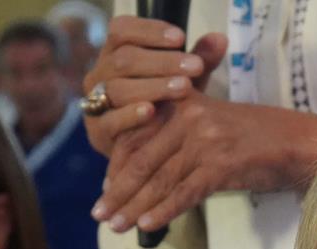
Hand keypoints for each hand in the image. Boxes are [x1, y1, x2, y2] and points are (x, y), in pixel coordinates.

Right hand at [81, 17, 227, 155]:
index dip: (149, 31)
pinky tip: (152, 111)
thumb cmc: (167, 106)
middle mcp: (101, 73)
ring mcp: (95, 101)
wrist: (147, 150)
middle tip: (195, 66)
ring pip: (118, 87)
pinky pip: (110, 120)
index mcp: (116, 52)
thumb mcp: (185, 80)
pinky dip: (131, 115)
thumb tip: (221, 39)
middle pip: (124, 59)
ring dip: (153, 86)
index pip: (122, 30)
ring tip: (185, 88)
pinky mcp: (97, 130)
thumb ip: (200, 60)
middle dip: (162, 62)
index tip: (181, 37)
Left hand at [92, 94, 316, 233]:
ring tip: (116, 226)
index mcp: (183, 105)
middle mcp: (189, 119)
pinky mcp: (220, 164)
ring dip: (134, 207)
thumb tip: (152, 173)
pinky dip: (164, 210)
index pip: (138, 138)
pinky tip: (148, 225)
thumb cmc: (260, 140)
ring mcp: (204, 141)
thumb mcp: (216, 128)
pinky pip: (184, 192)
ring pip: (160, 179)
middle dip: (119, 191)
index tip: (106, 192)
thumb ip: (182, 140)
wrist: (301, 144)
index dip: (118, 168)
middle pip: (143, 160)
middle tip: (100, 214)